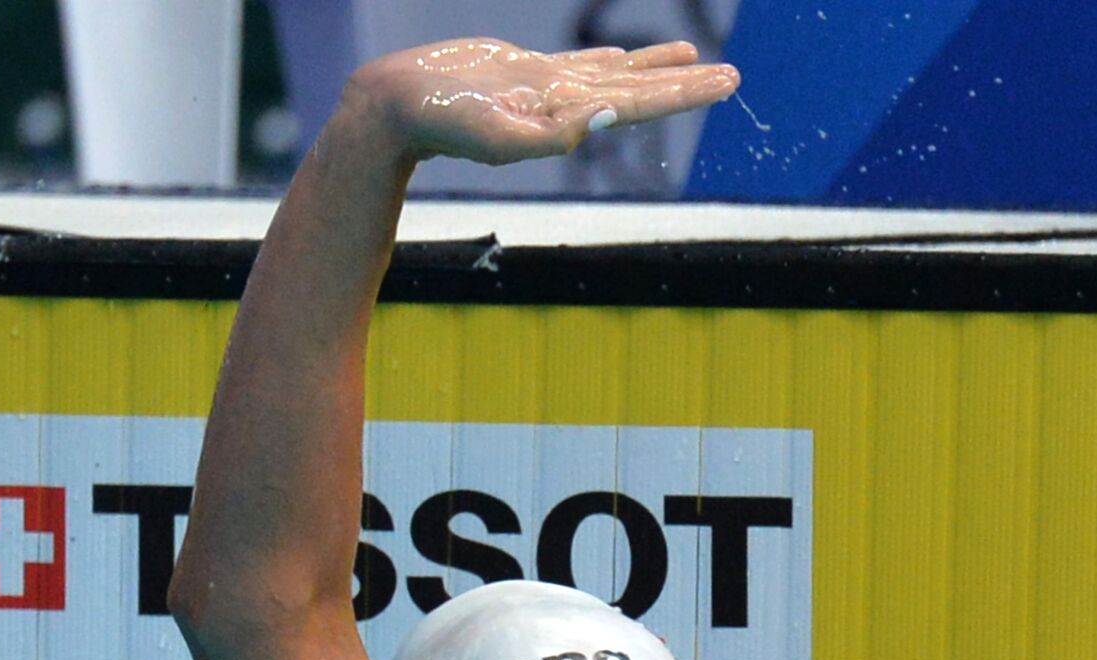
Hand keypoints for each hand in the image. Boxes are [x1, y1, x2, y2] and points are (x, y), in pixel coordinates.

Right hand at [344, 37, 739, 165]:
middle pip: (637, 90)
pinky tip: (626, 57)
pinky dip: (609, 60)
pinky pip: (579, 64)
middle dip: (685, 83)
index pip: (636, 103)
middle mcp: (563, 105)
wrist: (395, 110)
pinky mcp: (524, 72)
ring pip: (613, 74)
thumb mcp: (494, 134)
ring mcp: (545, 88)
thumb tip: (603, 119)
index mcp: (563, 119)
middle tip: (733, 76)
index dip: (681, 91)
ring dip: (653, 67)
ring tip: (693, 55)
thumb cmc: (439, 125)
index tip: (724, 81)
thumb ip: (548, 134)